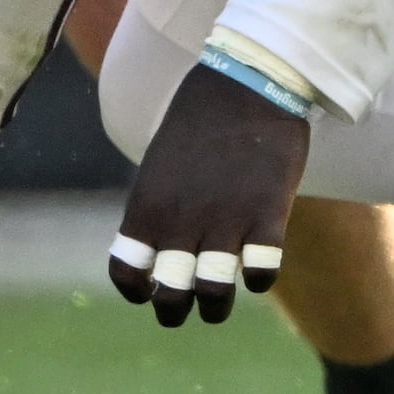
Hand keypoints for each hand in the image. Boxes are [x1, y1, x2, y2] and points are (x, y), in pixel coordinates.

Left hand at [108, 63, 308, 326]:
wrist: (247, 82)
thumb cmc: (200, 118)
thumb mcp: (161, 162)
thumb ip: (158, 205)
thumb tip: (157, 244)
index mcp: (146, 204)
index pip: (126, 272)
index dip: (135, 290)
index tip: (147, 292)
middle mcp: (180, 220)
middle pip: (169, 295)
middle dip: (174, 311)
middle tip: (183, 311)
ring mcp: (225, 221)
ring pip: (213, 295)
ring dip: (214, 307)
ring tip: (216, 306)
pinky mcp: (267, 217)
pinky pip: (261, 272)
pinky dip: (258, 279)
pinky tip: (257, 270)